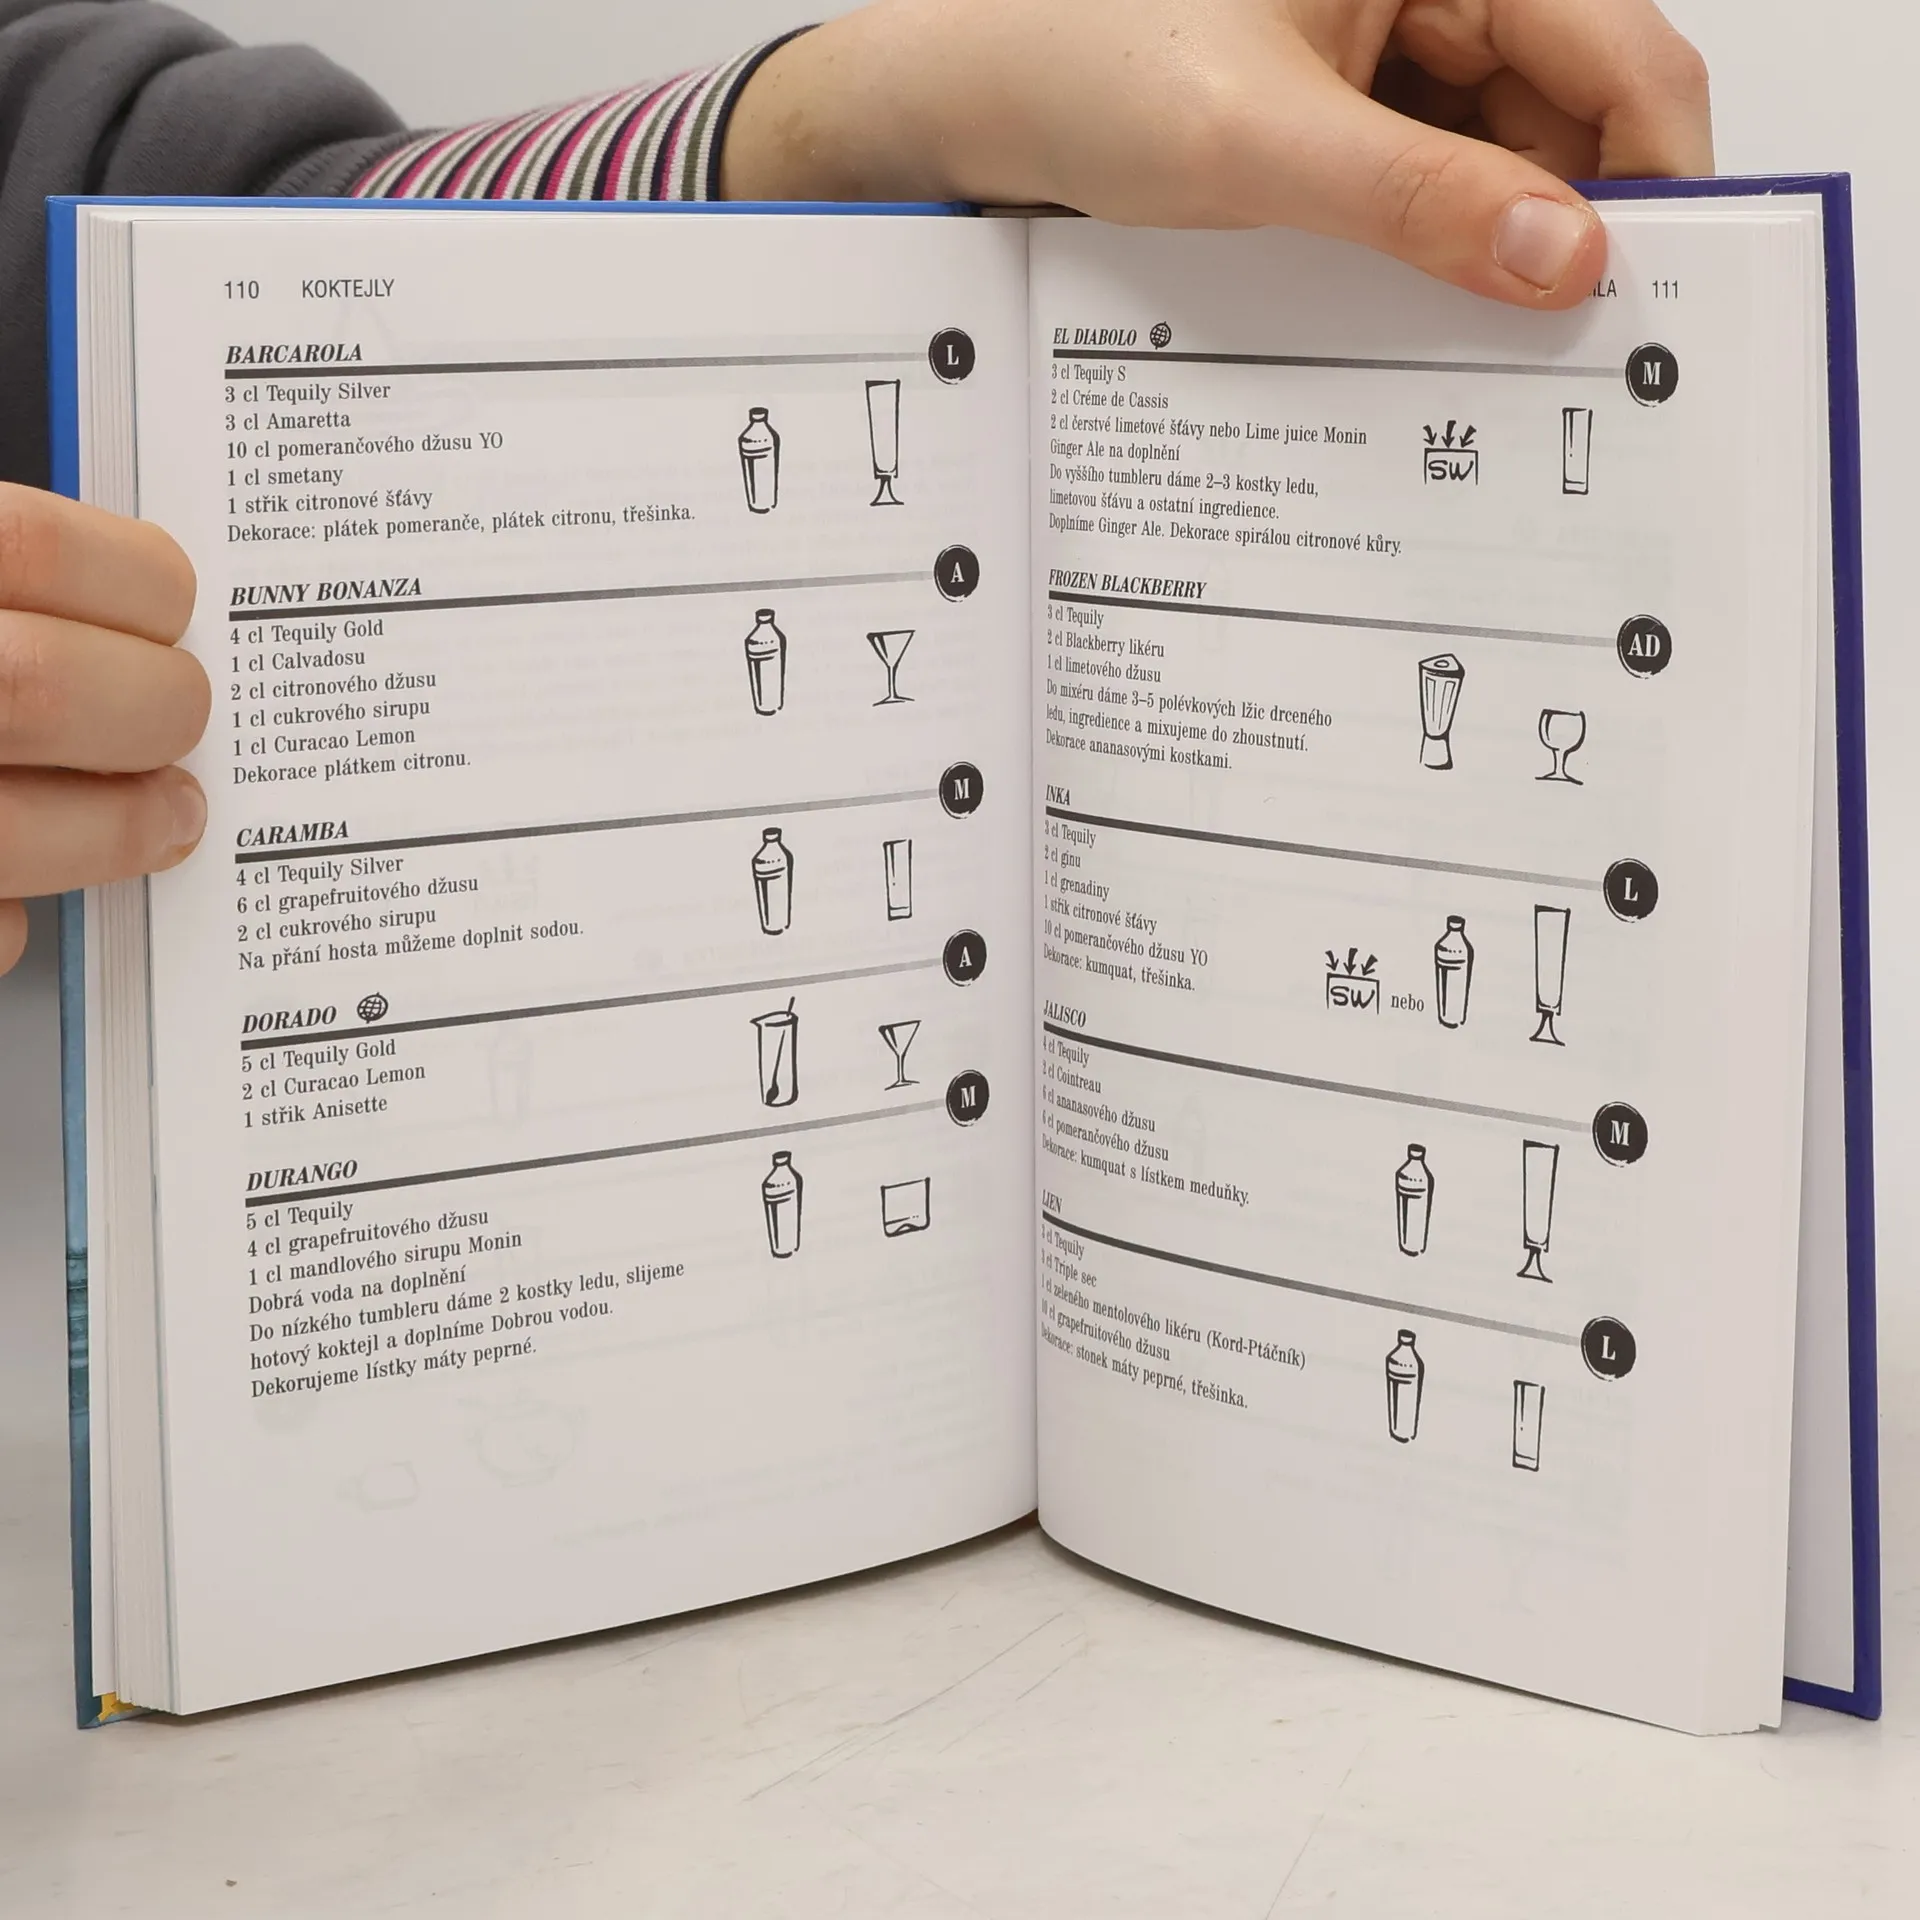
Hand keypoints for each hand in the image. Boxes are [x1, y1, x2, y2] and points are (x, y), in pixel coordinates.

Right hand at [0, 486, 207, 974]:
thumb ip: (15, 590)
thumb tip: (140, 598)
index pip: (32, 548)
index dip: (134, 581)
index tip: (169, 606)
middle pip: (47, 689)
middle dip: (152, 711)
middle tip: (179, 719)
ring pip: (17, 831)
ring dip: (119, 832)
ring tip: (162, 818)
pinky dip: (16, 908)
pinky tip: (19, 877)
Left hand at [723, 0, 1710, 307]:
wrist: (977, 102)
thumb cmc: (1079, 66)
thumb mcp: (1256, 143)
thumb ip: (1417, 200)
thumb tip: (1562, 258)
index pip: (1618, 44)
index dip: (1656, 169)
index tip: (1659, 287)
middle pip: (1579, 103)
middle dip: (1576, 218)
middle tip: (1564, 343)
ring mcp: (1402, 45)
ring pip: (1516, 151)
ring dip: (1506, 240)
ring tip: (1477, 326)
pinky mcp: (1363, 106)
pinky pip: (1445, 176)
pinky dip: (1446, 242)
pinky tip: (1425, 297)